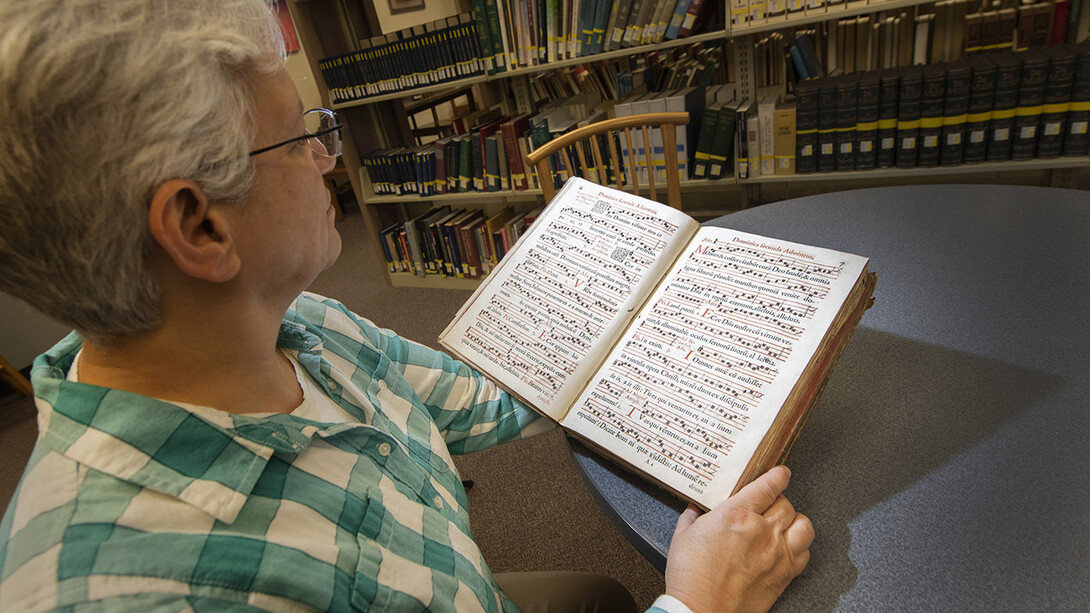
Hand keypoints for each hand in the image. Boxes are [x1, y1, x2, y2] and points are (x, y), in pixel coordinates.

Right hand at [664, 466, 812, 612]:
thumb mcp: (683, 537)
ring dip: (795, 521)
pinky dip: (800, 547)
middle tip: (769, 505)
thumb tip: (695, 511)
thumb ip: (692, 518)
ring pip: (804, 525)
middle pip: (786, 504)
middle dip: (778, 501)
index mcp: (736, 514)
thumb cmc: (691, 578)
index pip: (768, 485)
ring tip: (785, 524)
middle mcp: (762, 531)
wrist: (701, 611)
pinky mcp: (784, 575)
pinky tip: (788, 548)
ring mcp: (776, 553)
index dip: (778, 475)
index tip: (781, 473)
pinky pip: (805, 553)